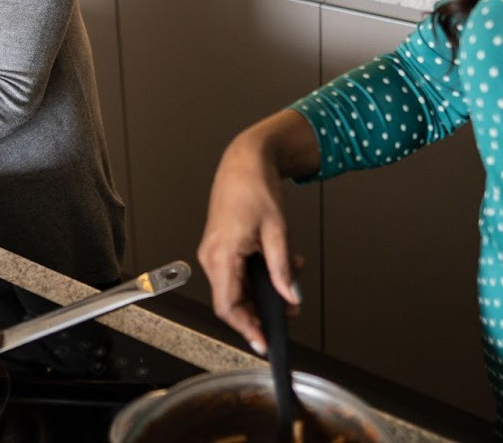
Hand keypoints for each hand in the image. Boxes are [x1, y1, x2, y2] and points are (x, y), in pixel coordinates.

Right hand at [197, 110, 316, 354]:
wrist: (245, 160)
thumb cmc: (255, 186)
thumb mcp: (277, 230)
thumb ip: (282, 268)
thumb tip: (290, 296)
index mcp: (221, 253)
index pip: (229, 305)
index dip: (247, 328)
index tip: (263, 342)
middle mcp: (212, 254)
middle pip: (232, 301)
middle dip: (261, 311)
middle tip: (288, 314)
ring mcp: (214, 250)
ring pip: (236, 287)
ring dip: (262, 292)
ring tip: (290, 286)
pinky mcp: (220, 245)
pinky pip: (236, 272)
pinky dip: (258, 277)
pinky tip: (280, 267)